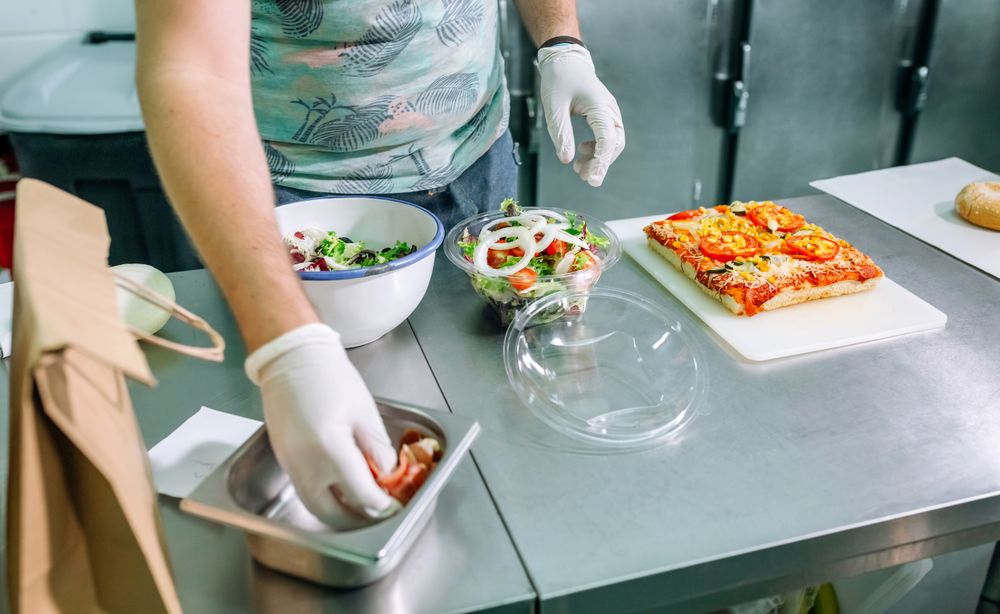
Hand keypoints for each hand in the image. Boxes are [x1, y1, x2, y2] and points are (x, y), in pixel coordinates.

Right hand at [245, 323, 400, 528]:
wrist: (293, 359)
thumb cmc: (331, 378)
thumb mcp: (365, 412)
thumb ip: (377, 449)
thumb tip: (387, 475)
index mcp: (331, 450)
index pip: (361, 494)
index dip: (381, 505)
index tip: (394, 505)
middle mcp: (306, 465)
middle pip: (333, 513)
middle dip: (359, 519)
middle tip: (378, 513)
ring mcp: (290, 465)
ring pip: (315, 506)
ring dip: (339, 514)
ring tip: (361, 508)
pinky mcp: (283, 460)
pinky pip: (304, 491)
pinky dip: (323, 498)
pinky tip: (340, 491)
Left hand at [537, 44, 624, 186]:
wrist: (564, 60)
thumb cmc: (559, 79)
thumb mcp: (554, 108)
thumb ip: (561, 134)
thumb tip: (567, 160)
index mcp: (599, 106)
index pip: (608, 139)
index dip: (602, 161)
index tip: (593, 179)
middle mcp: (609, 110)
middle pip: (614, 144)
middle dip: (601, 163)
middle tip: (584, 178)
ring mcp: (608, 112)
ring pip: (611, 142)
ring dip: (597, 158)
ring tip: (578, 168)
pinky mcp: (603, 115)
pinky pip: (605, 136)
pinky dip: (595, 149)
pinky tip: (581, 152)